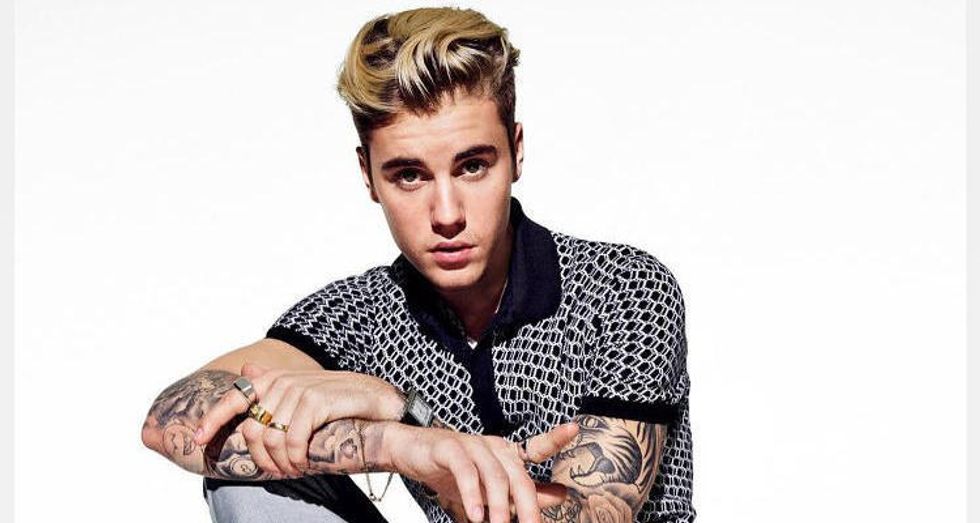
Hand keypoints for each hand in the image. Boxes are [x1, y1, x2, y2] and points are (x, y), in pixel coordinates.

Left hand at [193, 362, 402, 476]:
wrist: (377, 400)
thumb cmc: (339, 401)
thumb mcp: (303, 392)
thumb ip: (273, 384)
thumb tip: (246, 370)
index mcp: (273, 379)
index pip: (233, 399)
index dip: (212, 419)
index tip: (196, 439)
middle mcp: (282, 381)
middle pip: (252, 430)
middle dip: (261, 458)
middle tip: (278, 471)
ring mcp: (297, 389)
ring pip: (270, 438)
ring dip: (280, 463)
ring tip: (293, 470)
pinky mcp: (314, 401)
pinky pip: (291, 440)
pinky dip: (295, 458)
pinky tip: (303, 464)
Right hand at [391, 422, 578, 522]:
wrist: (408, 452)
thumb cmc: (450, 470)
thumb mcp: (490, 489)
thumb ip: (525, 493)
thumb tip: (562, 496)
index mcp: (506, 453)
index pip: (536, 447)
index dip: (555, 438)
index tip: (574, 428)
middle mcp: (492, 446)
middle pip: (518, 475)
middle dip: (528, 505)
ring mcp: (471, 444)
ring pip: (494, 475)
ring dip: (500, 507)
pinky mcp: (449, 447)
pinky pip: (466, 471)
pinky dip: (472, 495)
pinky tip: (475, 515)